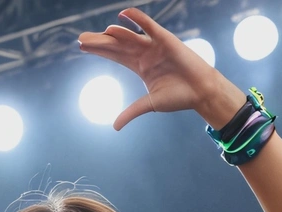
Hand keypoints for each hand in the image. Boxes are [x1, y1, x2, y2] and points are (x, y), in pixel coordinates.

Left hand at [77, 7, 229, 130]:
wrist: (200, 92)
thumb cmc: (178, 97)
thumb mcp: (150, 105)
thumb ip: (131, 112)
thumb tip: (114, 127)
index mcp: (140, 66)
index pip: (114, 55)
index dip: (99, 50)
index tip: (82, 47)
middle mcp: (144, 53)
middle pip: (117, 45)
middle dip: (100, 42)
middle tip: (81, 39)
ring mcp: (153, 45)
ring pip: (129, 36)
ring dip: (114, 34)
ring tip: (99, 33)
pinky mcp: (165, 39)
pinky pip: (148, 26)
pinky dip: (137, 19)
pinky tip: (123, 15)